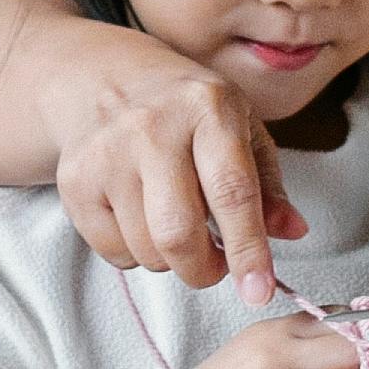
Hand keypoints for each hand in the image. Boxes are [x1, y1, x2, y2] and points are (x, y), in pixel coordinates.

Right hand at [50, 38, 306, 303]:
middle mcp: (153, 126)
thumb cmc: (187, 109)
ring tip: (177, 229)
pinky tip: (142, 220)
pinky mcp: (75, 178)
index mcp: (209, 108)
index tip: (259, 291)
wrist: (105, 76)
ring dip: (170, 261)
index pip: (232, 192)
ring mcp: (107, 152)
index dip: (248, 250)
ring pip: (145, 249)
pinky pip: (112, 250)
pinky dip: (135, 254)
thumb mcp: (241, 128)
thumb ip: (269, 184)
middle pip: (178, 233)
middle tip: (214, 265)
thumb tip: (292, 231)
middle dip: (204, 270)